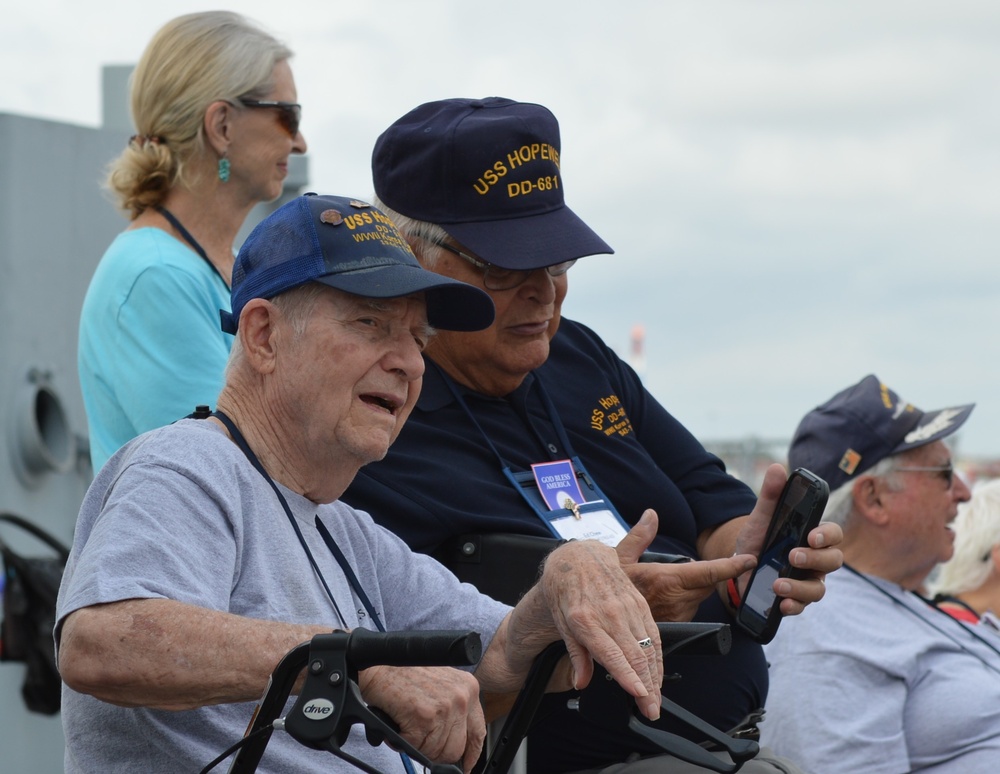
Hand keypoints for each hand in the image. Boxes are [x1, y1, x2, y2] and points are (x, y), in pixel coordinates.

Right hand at [359, 665, 484, 772]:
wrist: (380, 662)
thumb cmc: (406, 672)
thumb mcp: (443, 683)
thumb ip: (454, 708)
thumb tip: (457, 740)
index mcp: (469, 688)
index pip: (478, 732)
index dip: (471, 753)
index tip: (466, 764)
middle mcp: (461, 697)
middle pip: (455, 749)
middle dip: (437, 751)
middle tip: (421, 742)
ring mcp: (444, 707)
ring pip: (435, 752)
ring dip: (417, 745)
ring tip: (407, 725)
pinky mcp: (424, 717)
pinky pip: (415, 748)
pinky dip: (402, 742)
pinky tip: (399, 725)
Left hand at [539, 540, 663, 720]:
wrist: (579, 556)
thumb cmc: (566, 590)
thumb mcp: (561, 622)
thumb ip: (576, 655)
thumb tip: (581, 683)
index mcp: (586, 620)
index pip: (612, 654)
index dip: (628, 676)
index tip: (639, 694)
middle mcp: (610, 613)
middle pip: (635, 656)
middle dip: (647, 687)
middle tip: (651, 710)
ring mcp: (627, 607)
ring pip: (648, 647)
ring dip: (655, 676)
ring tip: (656, 699)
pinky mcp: (638, 602)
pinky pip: (653, 633)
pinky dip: (658, 656)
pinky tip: (658, 672)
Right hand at [617, 510, 756, 620]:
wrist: (599, 624)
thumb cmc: (607, 591)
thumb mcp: (618, 559)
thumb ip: (639, 536)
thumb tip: (651, 514)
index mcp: (666, 579)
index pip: (708, 573)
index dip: (731, 566)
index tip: (749, 560)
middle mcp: (676, 600)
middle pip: (708, 585)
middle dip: (706, 575)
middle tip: (687, 568)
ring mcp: (677, 617)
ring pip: (699, 598)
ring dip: (693, 589)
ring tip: (667, 586)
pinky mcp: (675, 629)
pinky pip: (689, 610)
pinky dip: (683, 602)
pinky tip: (664, 600)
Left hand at [734, 463, 843, 615]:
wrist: (739, 566)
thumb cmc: (758, 539)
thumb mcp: (761, 518)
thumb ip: (771, 496)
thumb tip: (777, 468)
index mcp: (812, 537)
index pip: (833, 534)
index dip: (827, 535)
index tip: (811, 536)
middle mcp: (816, 560)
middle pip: (833, 561)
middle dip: (815, 559)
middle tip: (793, 556)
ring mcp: (807, 580)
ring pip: (819, 588)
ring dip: (801, 588)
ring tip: (778, 584)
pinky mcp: (795, 598)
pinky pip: (802, 606)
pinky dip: (793, 606)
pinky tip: (781, 604)